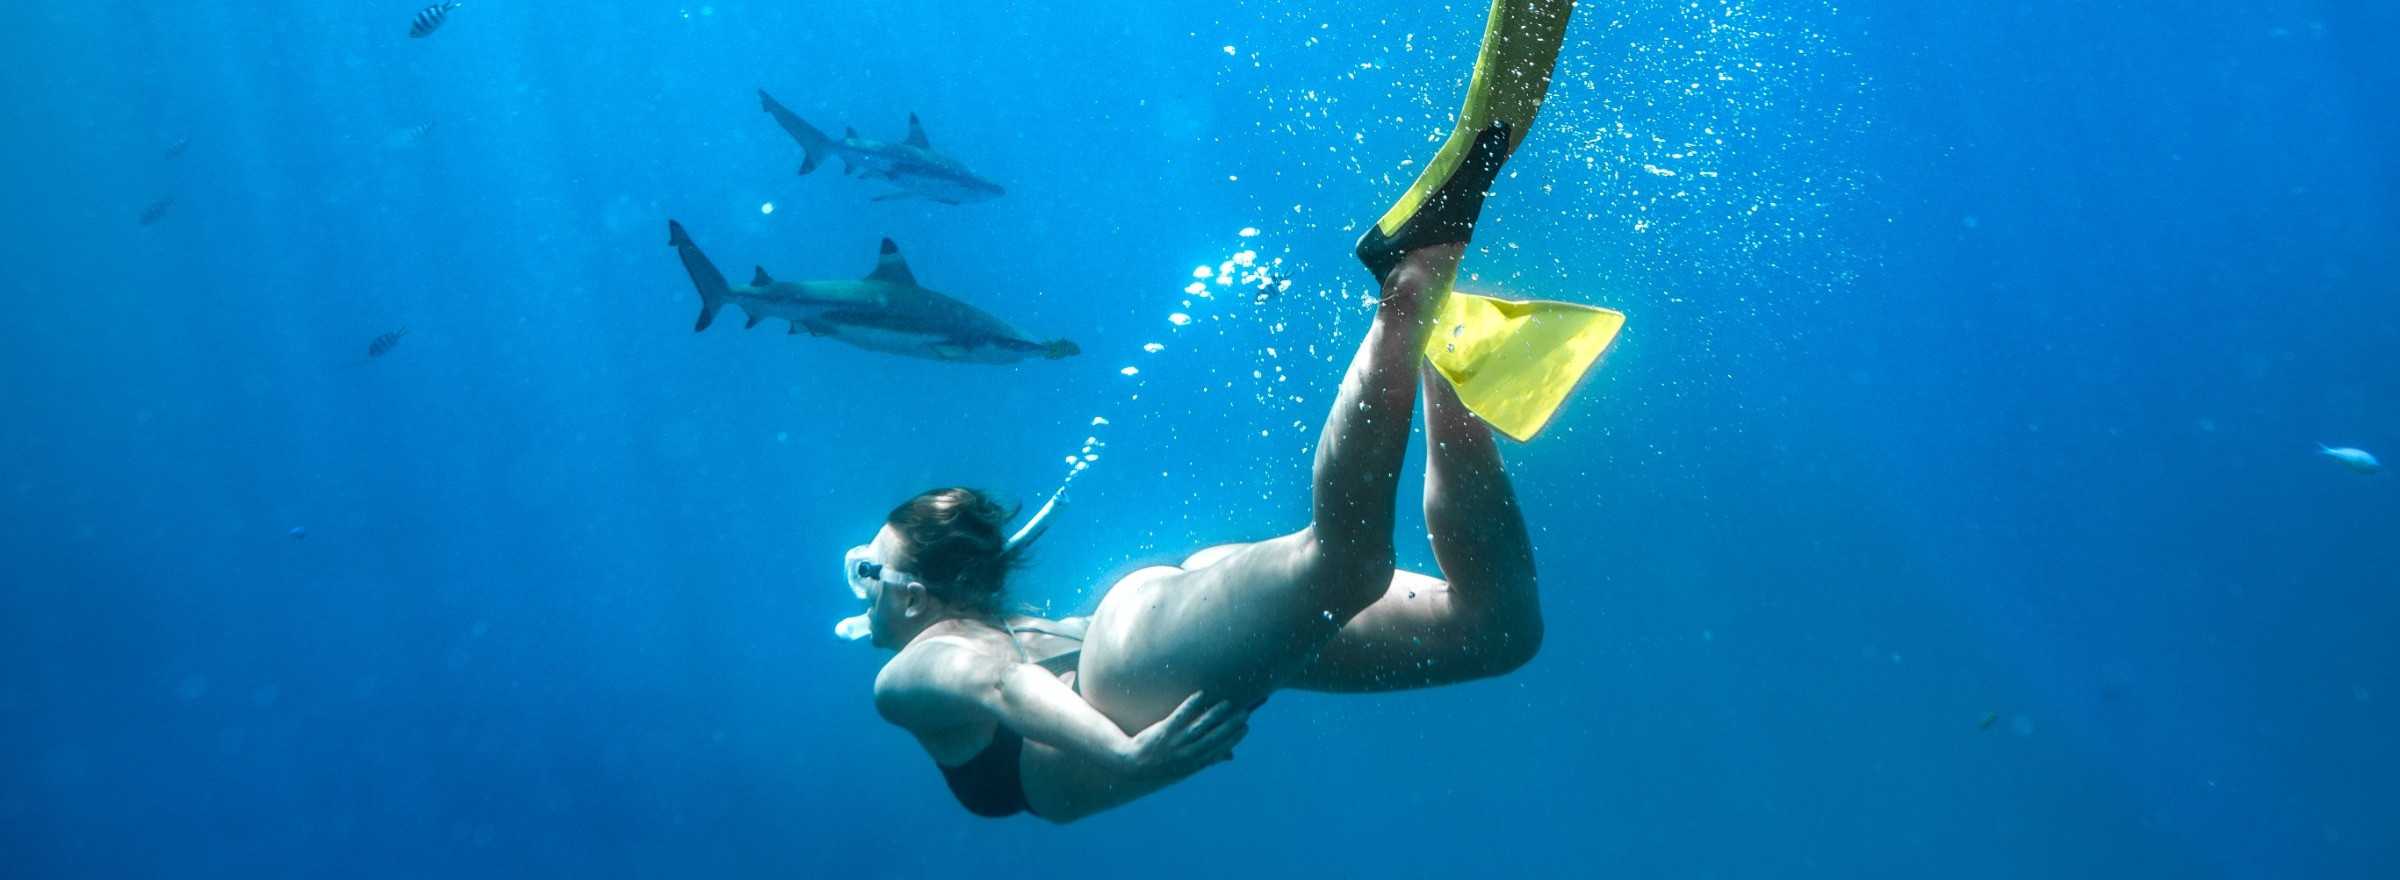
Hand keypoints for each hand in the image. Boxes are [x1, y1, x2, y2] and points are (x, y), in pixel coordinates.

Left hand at [1117, 691, 1249, 779]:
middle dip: (1230, 725)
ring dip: (1215, 714)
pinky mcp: (1163, 730)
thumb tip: (1231, 756)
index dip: (1233, 739)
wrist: (1132, 764)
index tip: (1246, 728)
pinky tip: (1200, 695)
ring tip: (1227, 703)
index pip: (1219, 750)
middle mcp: (1186, 754)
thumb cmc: (1162, 765)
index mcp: (1193, 764)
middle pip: (1213, 737)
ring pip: (1199, 726)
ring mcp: (1175, 742)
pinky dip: (1190, 705)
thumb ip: (1208, 759)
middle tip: (1244, 713)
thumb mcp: (1186, 768)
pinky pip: (1179, 716)